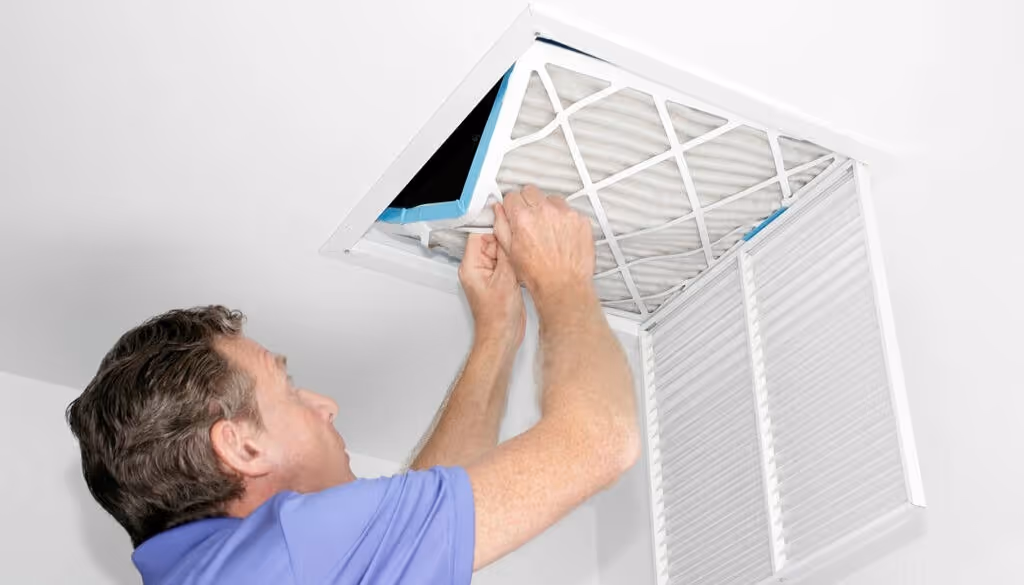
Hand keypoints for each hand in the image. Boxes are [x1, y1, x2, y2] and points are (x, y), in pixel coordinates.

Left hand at [459, 232, 525, 350]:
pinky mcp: (498, 280)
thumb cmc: (499, 316)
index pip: (478, 234)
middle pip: (490, 241)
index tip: (509, 223)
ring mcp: (487, 274)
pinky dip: (514, 264)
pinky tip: (521, 271)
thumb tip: (508, 231)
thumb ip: (506, 252)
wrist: (503, 336)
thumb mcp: (506, 278)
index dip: (494, 227)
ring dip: (512, 254)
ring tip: (519, 264)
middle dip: (506, 241)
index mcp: (471, 266)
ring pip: (500, 252)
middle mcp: (476, 268)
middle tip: (518, 247)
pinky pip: (506, 264)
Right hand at [492, 186, 595, 303]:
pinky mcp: (581, 220)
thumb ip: (501, 226)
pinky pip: (569, 210)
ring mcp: (565, 214)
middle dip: (528, 203)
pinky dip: (565, 219)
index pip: (512, 196)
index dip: (511, 206)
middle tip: (530, 220)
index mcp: (523, 218)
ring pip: (551, 199)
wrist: (564, 286)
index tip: (514, 212)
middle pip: (531, 192)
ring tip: (548, 230)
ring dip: (547, 209)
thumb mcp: (510, 252)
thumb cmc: (539, 275)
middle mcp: (545, 212)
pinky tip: (561, 235)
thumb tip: (499, 212)